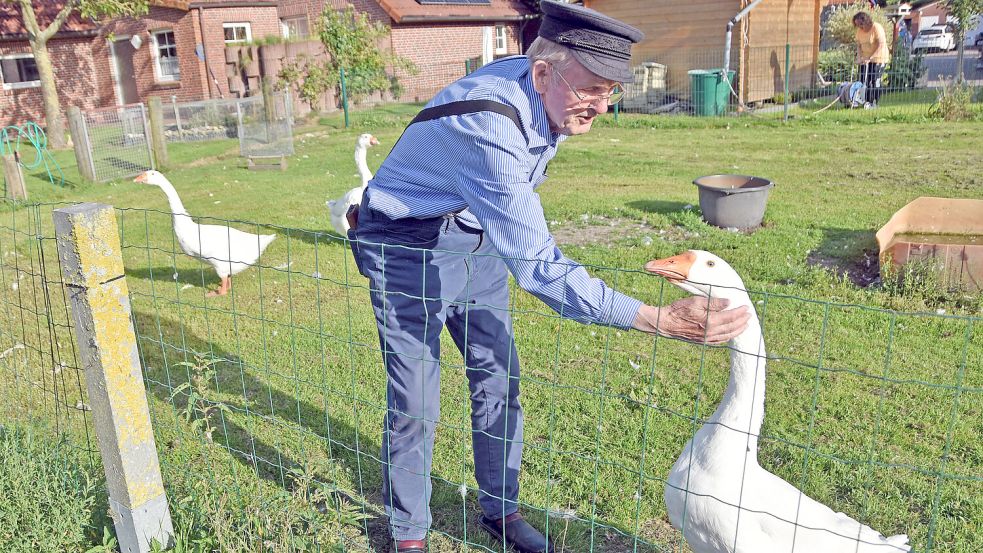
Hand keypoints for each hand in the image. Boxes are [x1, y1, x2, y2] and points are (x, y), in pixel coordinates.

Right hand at [632, 298, 749, 344]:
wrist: (665, 323)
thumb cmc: (678, 310)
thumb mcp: (695, 301)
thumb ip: (713, 302)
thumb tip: (729, 302)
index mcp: (709, 321)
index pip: (730, 317)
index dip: (740, 312)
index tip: (746, 307)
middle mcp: (710, 332)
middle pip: (732, 327)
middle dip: (742, 321)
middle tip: (749, 315)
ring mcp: (706, 339)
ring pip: (728, 335)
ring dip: (738, 329)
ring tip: (745, 324)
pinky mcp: (702, 341)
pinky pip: (720, 341)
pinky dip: (729, 336)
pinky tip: (731, 333)